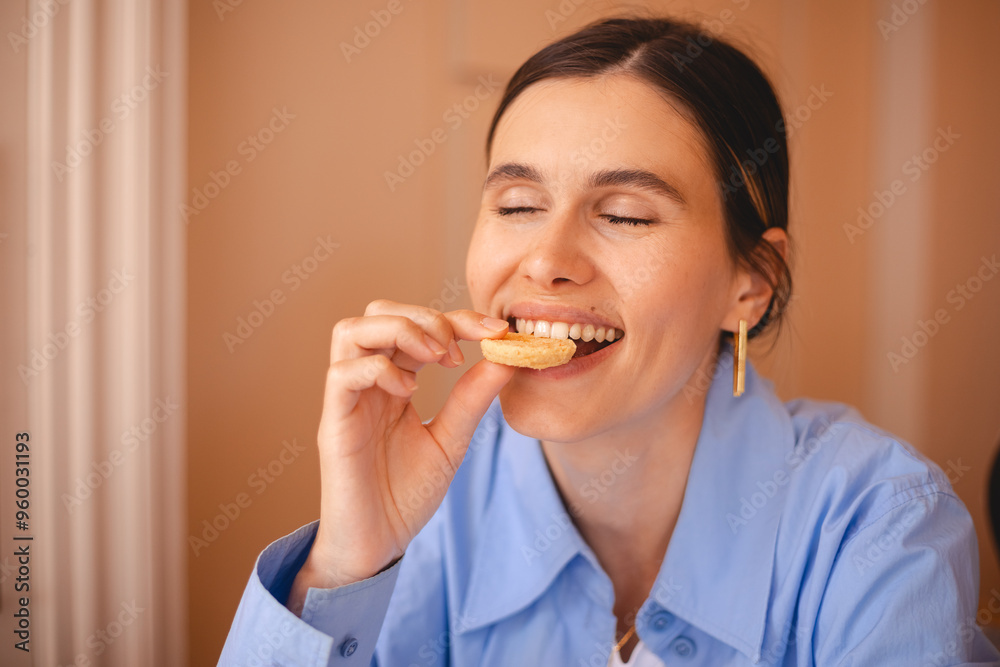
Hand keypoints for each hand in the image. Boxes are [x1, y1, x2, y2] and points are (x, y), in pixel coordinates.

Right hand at [287, 300, 512, 611]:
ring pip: (351, 330)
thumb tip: (507, 357)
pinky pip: (342, 374)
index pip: (418, 325)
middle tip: (457, 350)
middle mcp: (367, 381)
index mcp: (395, 380)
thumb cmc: (406, 494)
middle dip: (425, 317)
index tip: (498, 330)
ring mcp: (348, 399)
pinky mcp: (334, 423)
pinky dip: (379, 369)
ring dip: (399, 330)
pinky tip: (409, 392)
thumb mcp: (451, 440)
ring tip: (435, 358)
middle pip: (378, 311)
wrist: (378, 545)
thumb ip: (472, 399)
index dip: (458, 318)